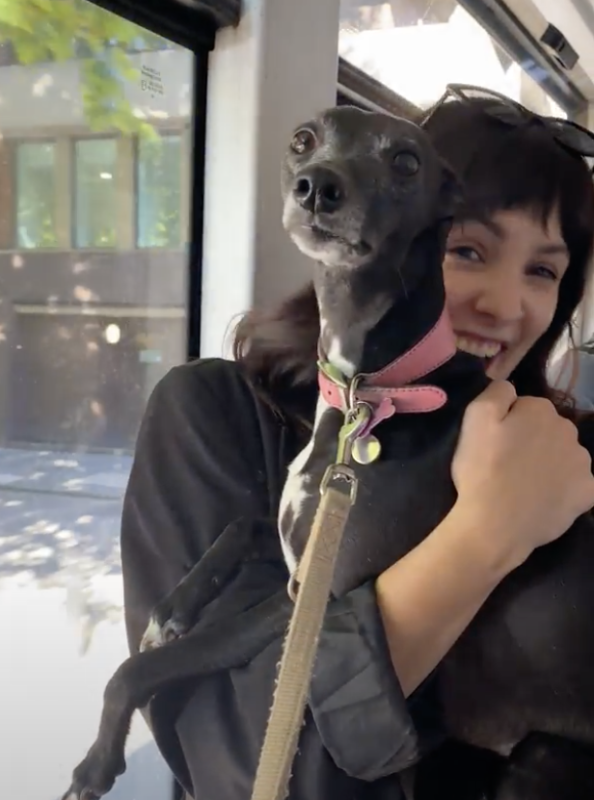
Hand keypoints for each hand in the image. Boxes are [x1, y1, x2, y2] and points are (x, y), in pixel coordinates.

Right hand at [451, 380, 593, 570]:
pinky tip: (545, 498)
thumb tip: (510, 388)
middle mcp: (569, 430)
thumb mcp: (474, 418)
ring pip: (564, 455)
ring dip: (549, 463)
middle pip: (548, 429)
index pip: (525, 407)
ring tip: (524, 484)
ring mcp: (583, 463)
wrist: (495, 524)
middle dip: (532, 440)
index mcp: (541, 409)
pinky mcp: (588, 493)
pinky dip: (564, 488)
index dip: (507, 424)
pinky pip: (577, 483)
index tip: (495, 444)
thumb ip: (496, 392)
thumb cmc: (482, 470)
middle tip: (507, 464)